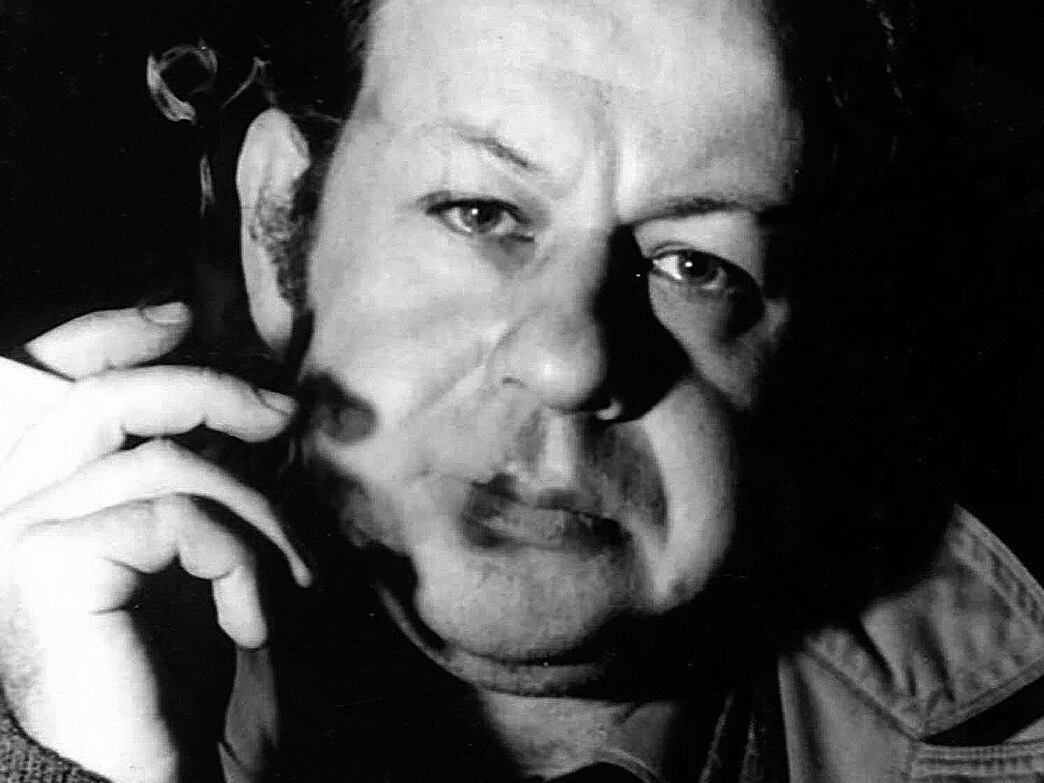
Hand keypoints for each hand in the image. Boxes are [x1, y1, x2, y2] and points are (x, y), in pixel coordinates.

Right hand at [0, 304, 309, 782]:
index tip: (181, 314)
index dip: (112, 331)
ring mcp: (25, 528)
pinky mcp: (47, 561)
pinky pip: (173, 514)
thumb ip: (208, 482)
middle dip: (210, 388)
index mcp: (58, 491)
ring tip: (291, 579)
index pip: (61, 382)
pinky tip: (249, 621)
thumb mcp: (205, 558)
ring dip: (256, 517)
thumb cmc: (178, 673)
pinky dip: (236, 560)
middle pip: (109, 393)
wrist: (144, 774)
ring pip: (165, 460)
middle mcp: (23, 500)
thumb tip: (256, 412)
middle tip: (284, 415)